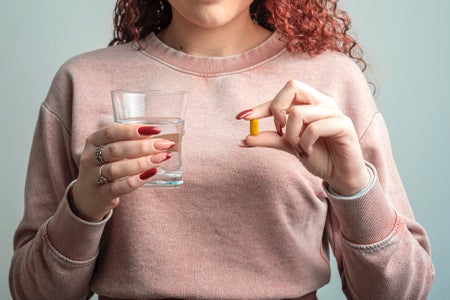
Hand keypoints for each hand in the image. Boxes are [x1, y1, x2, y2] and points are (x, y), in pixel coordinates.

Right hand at [72, 124, 174, 221]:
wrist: (89, 194)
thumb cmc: (106, 166)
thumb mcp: (110, 150)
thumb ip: (129, 142)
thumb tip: (160, 138)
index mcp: (93, 141)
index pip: (112, 131)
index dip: (133, 130)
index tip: (155, 130)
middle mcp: (89, 157)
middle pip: (116, 149)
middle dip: (143, 146)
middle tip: (163, 145)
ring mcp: (93, 177)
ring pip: (117, 168)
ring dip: (142, 163)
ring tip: (160, 158)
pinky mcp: (101, 193)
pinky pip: (120, 187)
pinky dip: (137, 180)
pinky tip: (151, 174)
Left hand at [236, 80, 369, 194]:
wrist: (340, 175)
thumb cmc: (318, 156)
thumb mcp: (289, 146)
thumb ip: (269, 139)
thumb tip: (243, 139)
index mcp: (309, 103)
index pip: (283, 93)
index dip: (262, 105)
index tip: (242, 117)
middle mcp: (322, 102)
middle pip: (292, 87)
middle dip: (276, 110)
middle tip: (279, 131)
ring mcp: (334, 112)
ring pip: (299, 113)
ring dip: (291, 136)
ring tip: (299, 148)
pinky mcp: (344, 125)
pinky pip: (315, 128)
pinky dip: (305, 143)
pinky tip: (309, 152)